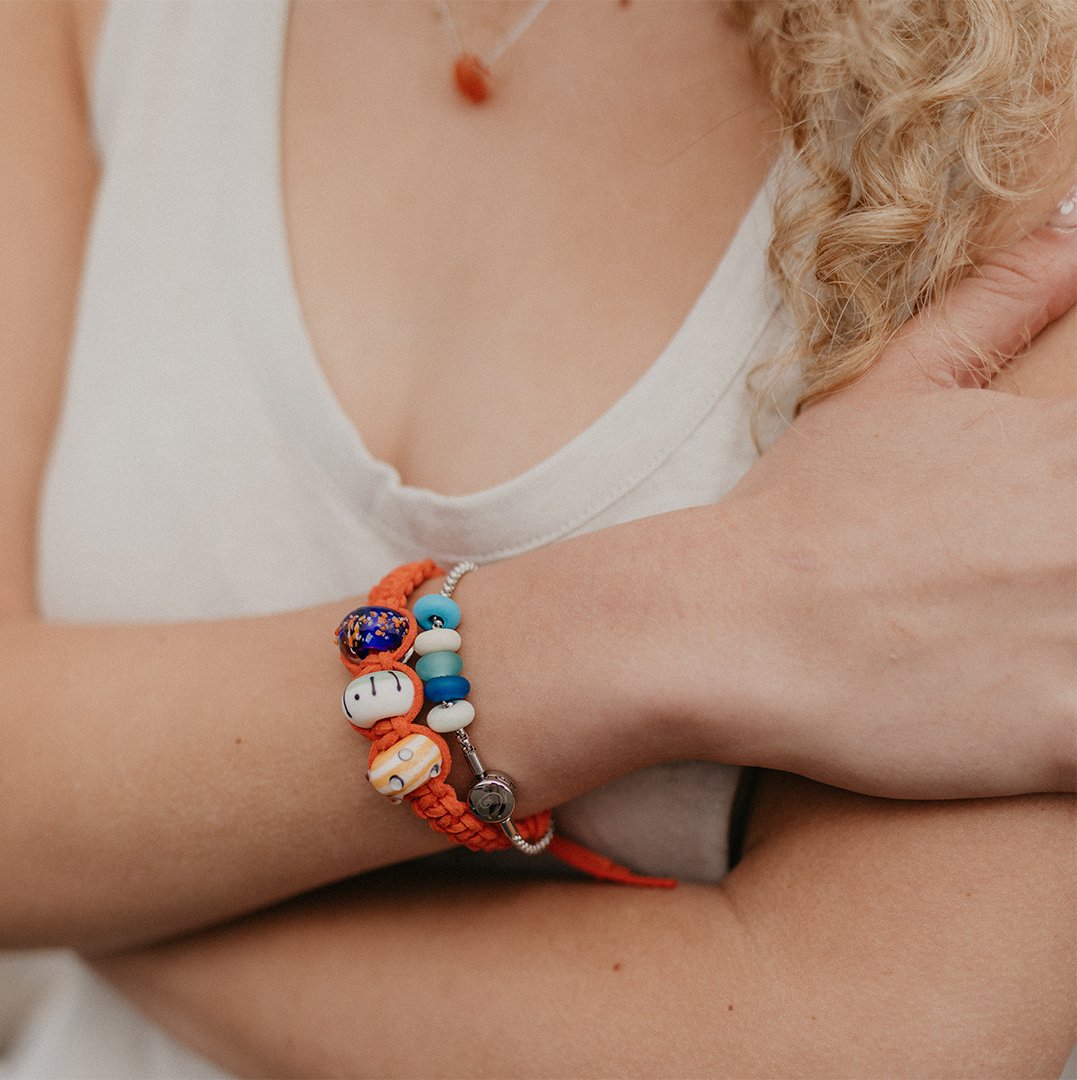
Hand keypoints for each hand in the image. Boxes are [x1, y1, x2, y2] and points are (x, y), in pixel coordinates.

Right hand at [708, 225, 1076, 797]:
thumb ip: (996, 304)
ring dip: (1072, 637)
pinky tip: (1025, 714)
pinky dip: (1070, 732)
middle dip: (1069, 571)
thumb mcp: (889, 391)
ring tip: (1018, 643)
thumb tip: (1074, 224)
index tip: (1040, 536)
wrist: (729, 627)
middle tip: (1020, 590)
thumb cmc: (798, 514)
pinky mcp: (1066, 732)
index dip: (1072, 515)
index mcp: (1072, 453)